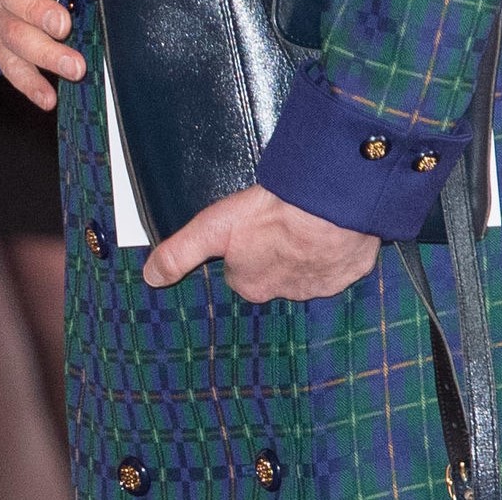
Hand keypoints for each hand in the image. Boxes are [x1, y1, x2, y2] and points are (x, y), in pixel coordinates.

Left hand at [142, 184, 379, 301]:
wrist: (330, 209)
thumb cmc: (269, 216)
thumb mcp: (211, 229)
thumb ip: (179, 253)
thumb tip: (150, 278)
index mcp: (253, 285)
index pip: (241, 271)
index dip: (242, 248)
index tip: (247, 229)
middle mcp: (286, 292)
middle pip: (273, 271)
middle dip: (275, 252)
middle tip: (277, 221)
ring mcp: (322, 283)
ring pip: (308, 266)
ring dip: (307, 249)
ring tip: (305, 220)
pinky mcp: (351, 270)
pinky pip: (341, 260)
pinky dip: (337, 247)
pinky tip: (332, 227)